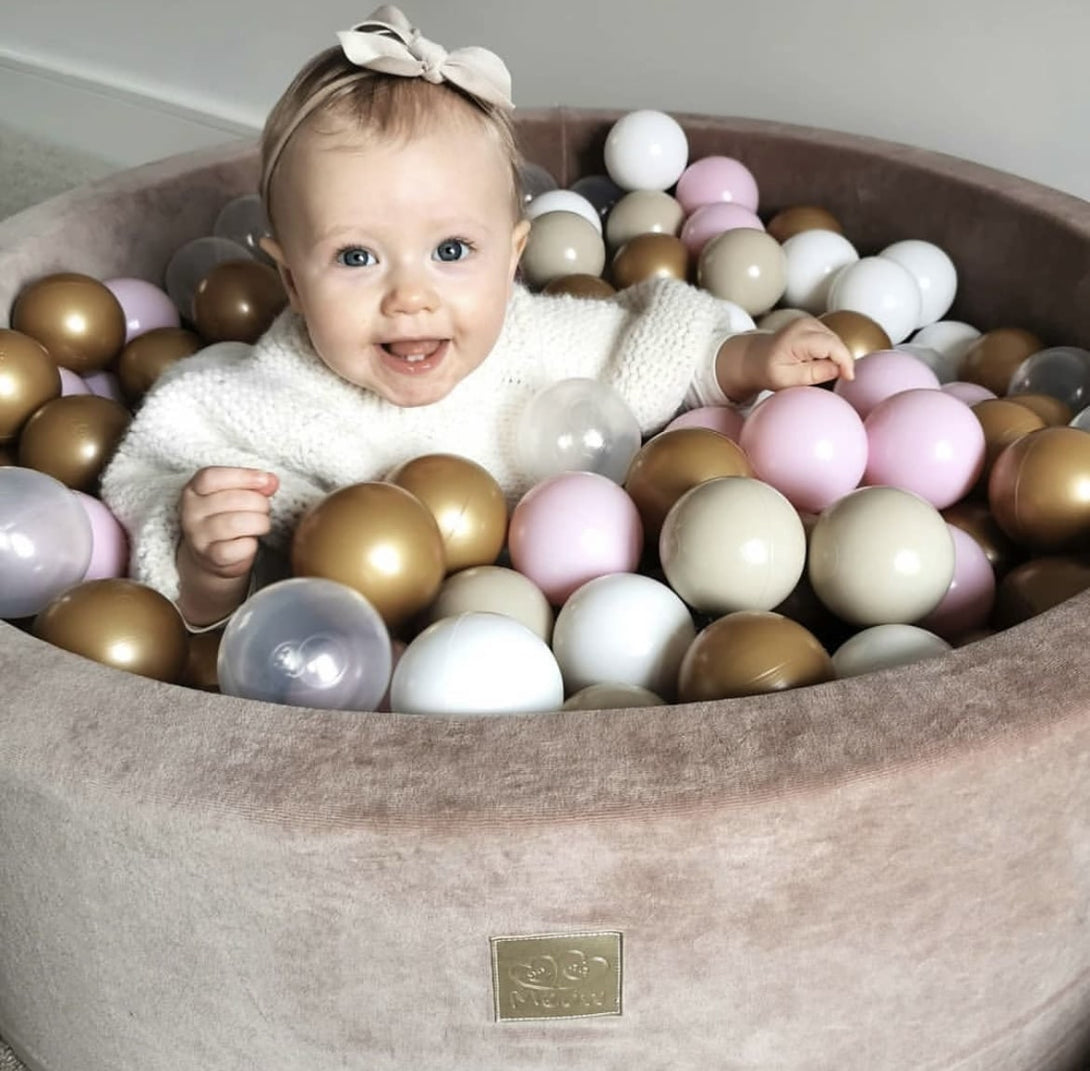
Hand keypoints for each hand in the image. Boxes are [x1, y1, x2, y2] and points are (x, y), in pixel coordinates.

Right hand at [176, 466, 278, 624]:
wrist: (213, 556)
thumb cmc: (228, 518)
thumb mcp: (237, 495)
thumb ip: (255, 485)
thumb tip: (271, 481)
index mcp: (193, 491)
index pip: (211, 477)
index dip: (242, 476)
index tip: (265, 480)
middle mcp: (191, 513)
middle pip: (232, 499)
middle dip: (259, 503)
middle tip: (264, 510)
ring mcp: (198, 536)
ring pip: (237, 523)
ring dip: (260, 523)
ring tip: (260, 525)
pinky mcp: (211, 557)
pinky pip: (240, 547)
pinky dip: (252, 544)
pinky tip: (250, 541)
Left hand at [716, 317, 854, 401]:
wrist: (754, 357)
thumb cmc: (767, 371)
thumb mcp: (787, 380)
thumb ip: (814, 374)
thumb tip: (839, 369)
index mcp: (796, 338)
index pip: (831, 345)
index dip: (844, 360)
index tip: (849, 377)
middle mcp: (805, 325)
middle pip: (836, 342)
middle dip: (842, 360)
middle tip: (839, 379)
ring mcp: (810, 322)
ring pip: (835, 341)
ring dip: (835, 357)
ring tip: (820, 372)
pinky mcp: (813, 325)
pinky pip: (830, 339)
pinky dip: (830, 353)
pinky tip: (818, 363)